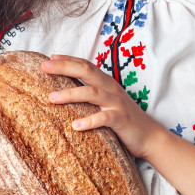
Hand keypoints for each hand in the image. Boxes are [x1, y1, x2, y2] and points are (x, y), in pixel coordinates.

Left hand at [41, 54, 161, 160]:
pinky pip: (104, 118)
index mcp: (107, 84)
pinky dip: (89, 121)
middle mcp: (111, 89)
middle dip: (64, 67)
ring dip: (70, 94)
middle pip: (86, 72)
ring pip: (92, 93)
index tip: (49, 57)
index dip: (68, 60)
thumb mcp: (107, 104)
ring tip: (51, 98)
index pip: (86, 65)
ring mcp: (116, 104)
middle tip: (44, 67)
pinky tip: (75, 125)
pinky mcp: (121, 120)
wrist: (150, 137)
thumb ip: (91, 96)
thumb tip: (66, 92)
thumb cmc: (124, 121)